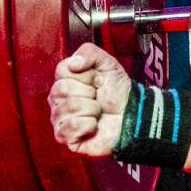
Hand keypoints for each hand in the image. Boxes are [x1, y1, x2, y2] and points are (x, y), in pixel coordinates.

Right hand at [49, 42, 132, 157]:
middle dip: (89, 92)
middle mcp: (58, 100)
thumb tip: (73, 63)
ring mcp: (60, 119)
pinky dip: (88, 125)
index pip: (62, 70)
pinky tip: (94, 125)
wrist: (132, 115)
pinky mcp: (66, 138)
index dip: (85, 75)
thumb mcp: (108, 63)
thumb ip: (89, 52)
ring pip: (68, 108)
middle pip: (62, 89)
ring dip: (92, 109)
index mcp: (64, 80)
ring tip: (98, 111)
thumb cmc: (117, 92)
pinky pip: (70, 127)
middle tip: (98, 97)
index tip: (97, 80)